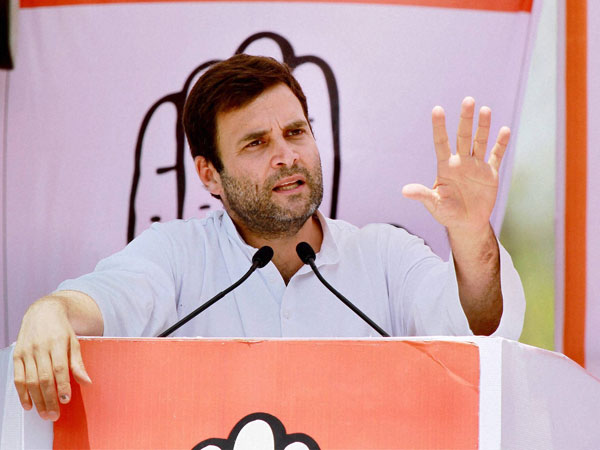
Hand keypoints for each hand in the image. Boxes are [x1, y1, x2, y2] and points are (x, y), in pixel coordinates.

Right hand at [13, 297, 91, 420]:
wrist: (43, 312)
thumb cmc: (61, 329)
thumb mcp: (74, 342)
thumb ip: (78, 363)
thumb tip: (87, 382)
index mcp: (57, 343)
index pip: (59, 368)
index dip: (62, 385)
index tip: (66, 400)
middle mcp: (40, 348)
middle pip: (44, 378)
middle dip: (49, 399)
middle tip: (54, 415)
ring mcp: (27, 351)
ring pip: (30, 380)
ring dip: (37, 400)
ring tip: (44, 414)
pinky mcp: (17, 355)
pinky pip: (18, 378)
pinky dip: (22, 393)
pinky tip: (28, 404)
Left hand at [402, 97, 509, 234]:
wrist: (467, 224)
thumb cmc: (447, 213)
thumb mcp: (434, 204)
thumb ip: (422, 195)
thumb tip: (404, 191)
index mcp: (445, 167)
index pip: (441, 143)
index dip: (439, 127)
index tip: (437, 109)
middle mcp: (461, 162)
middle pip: (463, 136)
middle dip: (465, 119)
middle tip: (468, 100)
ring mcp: (476, 166)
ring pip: (480, 142)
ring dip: (483, 126)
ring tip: (485, 110)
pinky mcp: (490, 173)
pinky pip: (496, 156)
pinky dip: (500, 144)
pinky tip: (504, 130)